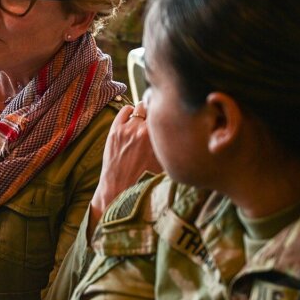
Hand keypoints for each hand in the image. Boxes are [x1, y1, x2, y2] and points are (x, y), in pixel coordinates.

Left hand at [89, 103, 162, 229]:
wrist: (120, 191)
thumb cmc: (146, 182)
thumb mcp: (167, 165)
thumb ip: (173, 148)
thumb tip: (186, 136)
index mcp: (157, 137)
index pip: (167, 112)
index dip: (170, 114)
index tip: (172, 116)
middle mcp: (142, 130)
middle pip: (155, 108)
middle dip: (158, 112)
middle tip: (159, 119)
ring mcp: (126, 129)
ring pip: (140, 108)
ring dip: (144, 112)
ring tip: (146, 121)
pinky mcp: (114, 131)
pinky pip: (125, 111)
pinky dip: (130, 112)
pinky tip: (133, 119)